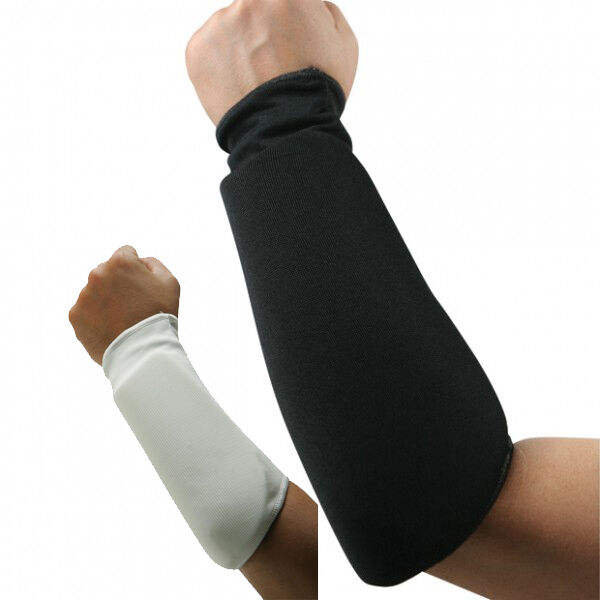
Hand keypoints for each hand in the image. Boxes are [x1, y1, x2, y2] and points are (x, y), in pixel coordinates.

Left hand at [69, 245, 179, 364]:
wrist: (142, 351)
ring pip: (95, 292)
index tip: (141, 286)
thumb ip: (152, 264)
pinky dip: (96, 318)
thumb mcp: (169, 283)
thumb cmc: (159, 315)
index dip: (136, 269)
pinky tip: (111, 328)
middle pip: (107, 272)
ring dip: (106, 301)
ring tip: (122, 320)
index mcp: (121, 262)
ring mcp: (84, 295)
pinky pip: (86, 311)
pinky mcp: (75, 315)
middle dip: (117, 283)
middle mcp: (98, 274)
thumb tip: (139, 261)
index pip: (126, 254)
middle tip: (132, 305)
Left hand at [185, 0, 357, 124]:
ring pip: (230, 30)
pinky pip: (209, 50)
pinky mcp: (197, 49)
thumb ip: (321, 10)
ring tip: (258, 81)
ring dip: (241, 49)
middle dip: (263, 33)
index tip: (288, 38)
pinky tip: (241, 86)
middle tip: (275, 64)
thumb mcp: (343, 41)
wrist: (287, 131)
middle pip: (254, 10)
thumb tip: (305, 4)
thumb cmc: (318, 91)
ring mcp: (220, 24)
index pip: (283, 3)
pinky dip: (220, 67)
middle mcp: (250, 0)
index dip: (288, 23)